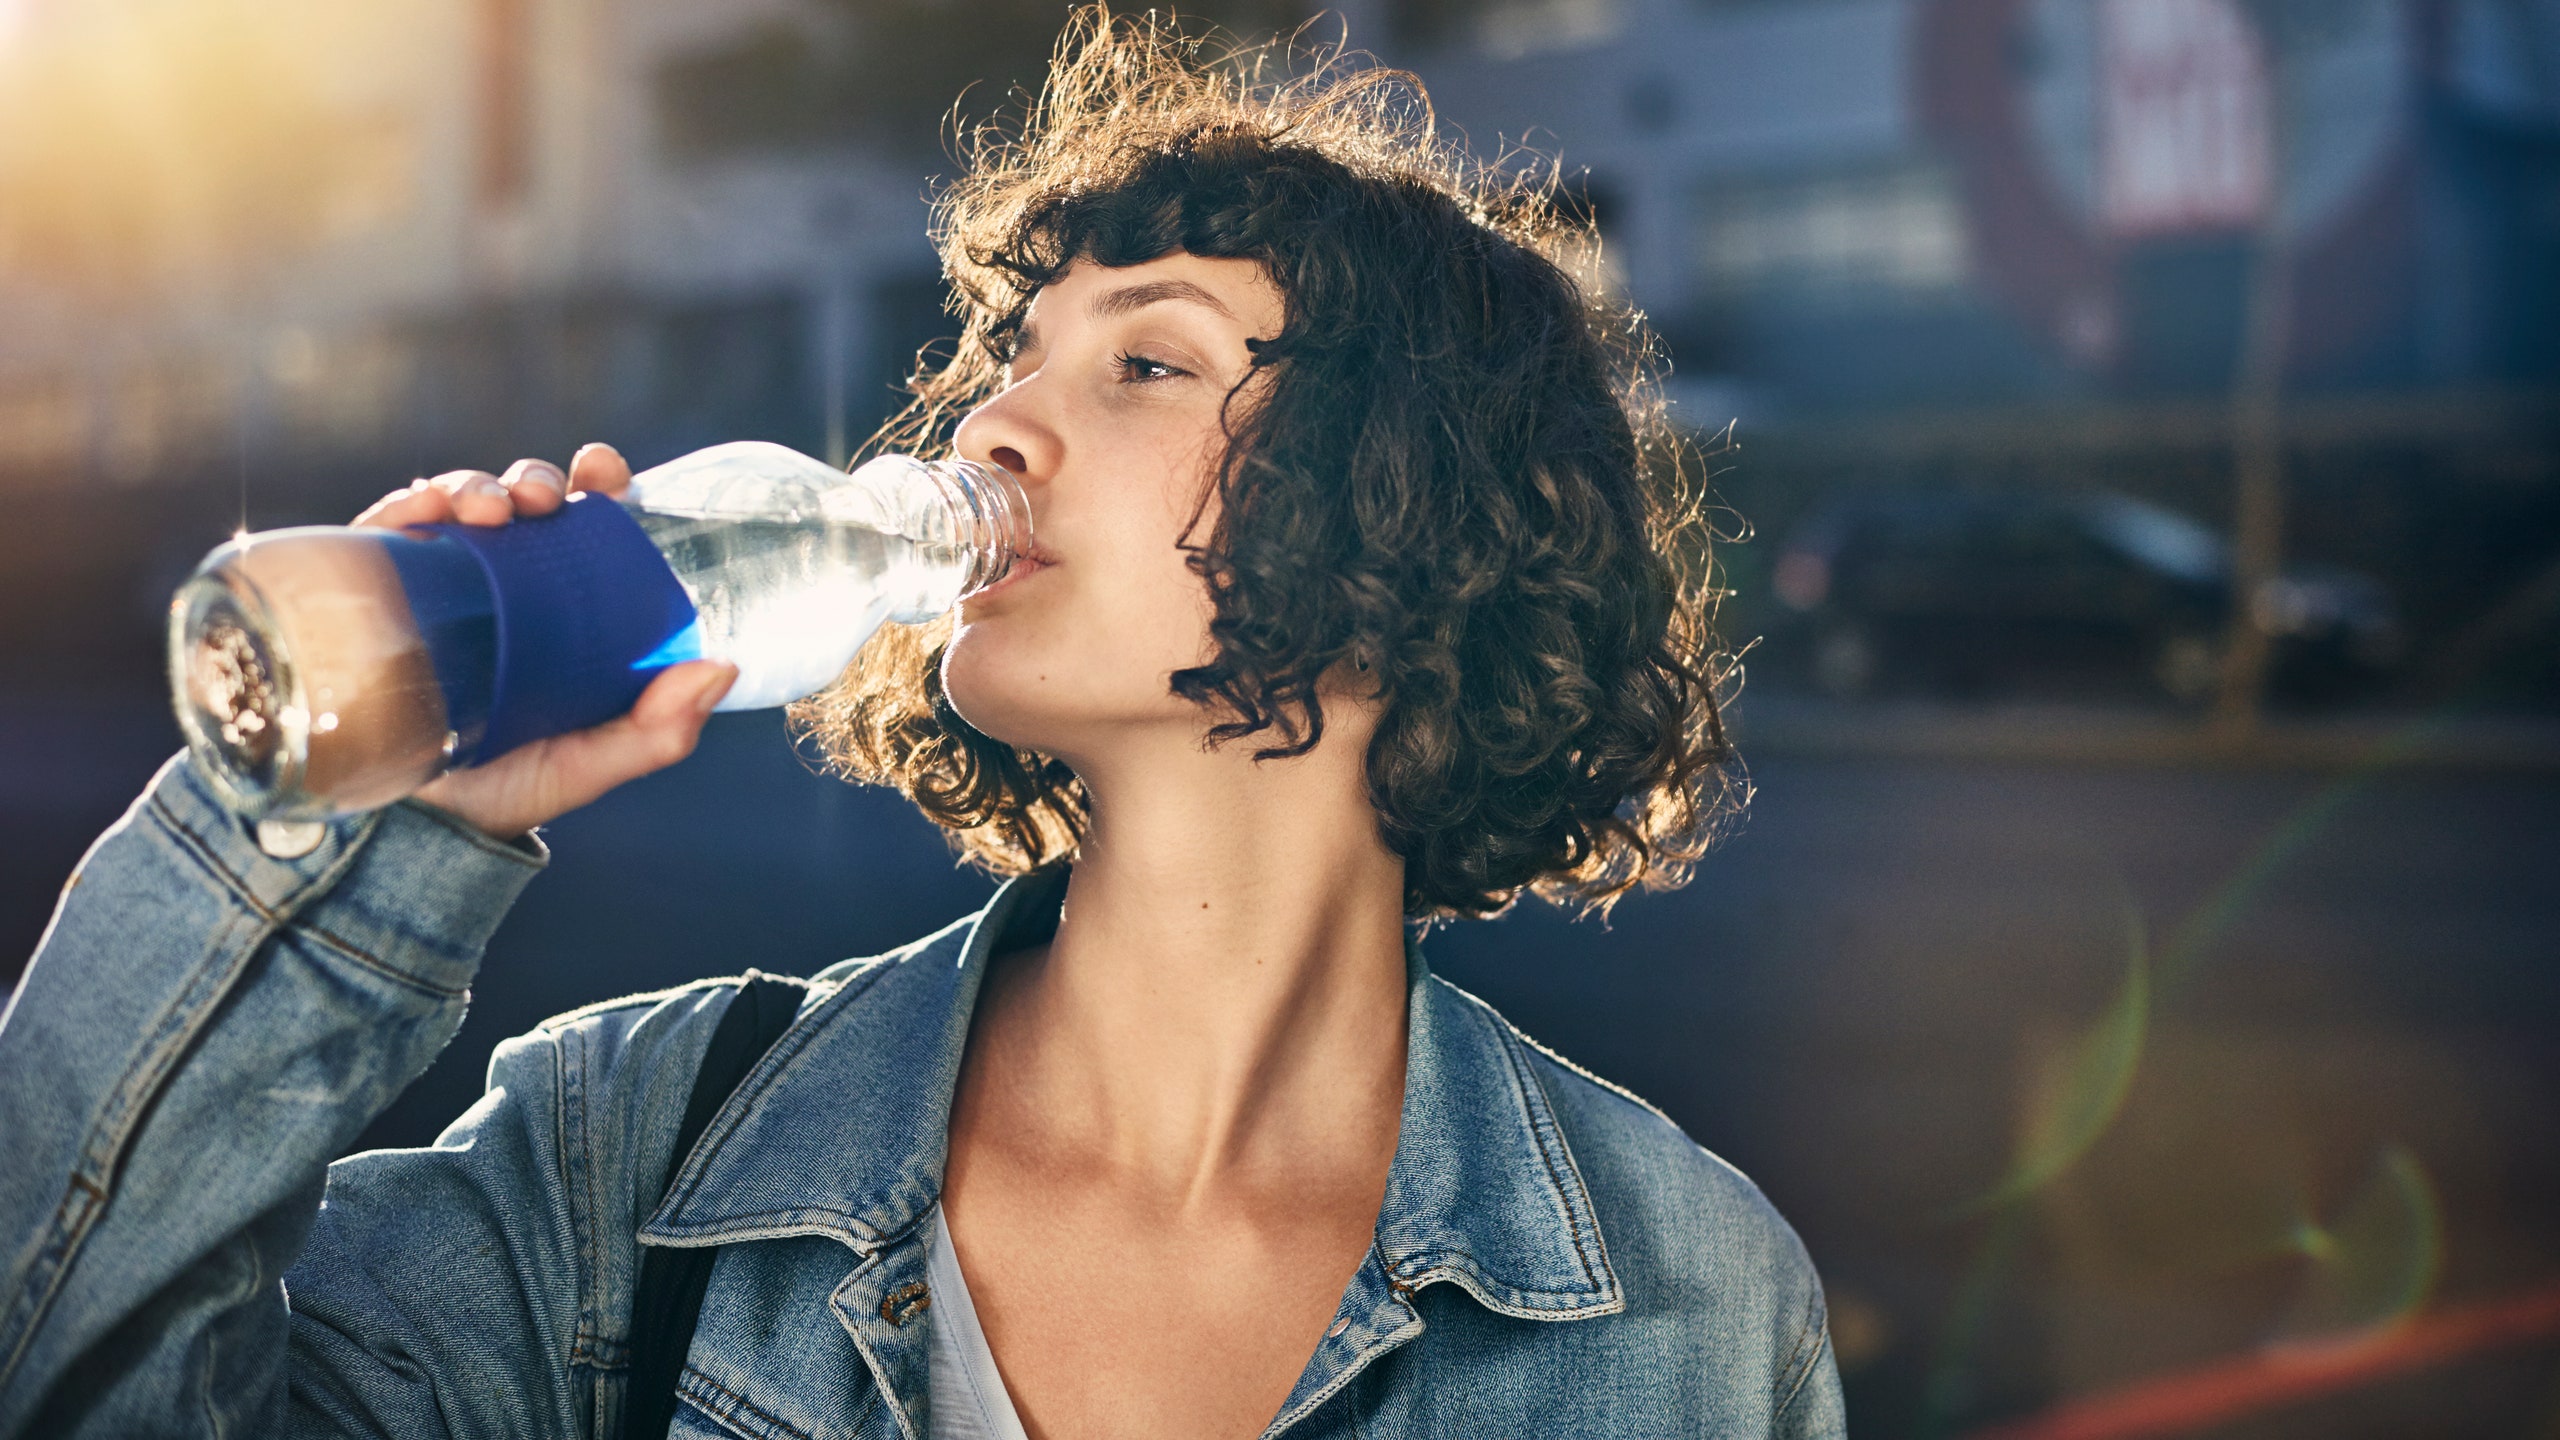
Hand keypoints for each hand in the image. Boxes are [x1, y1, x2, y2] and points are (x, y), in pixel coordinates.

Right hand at [350, 445, 736, 840]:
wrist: (412, 828)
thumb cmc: (508, 789)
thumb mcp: (590, 762)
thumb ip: (657, 729)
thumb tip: (723, 669)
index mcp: (561, 609)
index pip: (585, 528)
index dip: (599, 486)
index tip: (605, 473)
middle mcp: (501, 586)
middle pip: (524, 502)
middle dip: (537, 478)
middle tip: (548, 497)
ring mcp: (438, 584)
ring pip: (460, 504)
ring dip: (478, 485)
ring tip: (494, 511)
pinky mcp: (376, 592)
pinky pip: (389, 529)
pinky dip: (412, 502)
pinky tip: (429, 511)